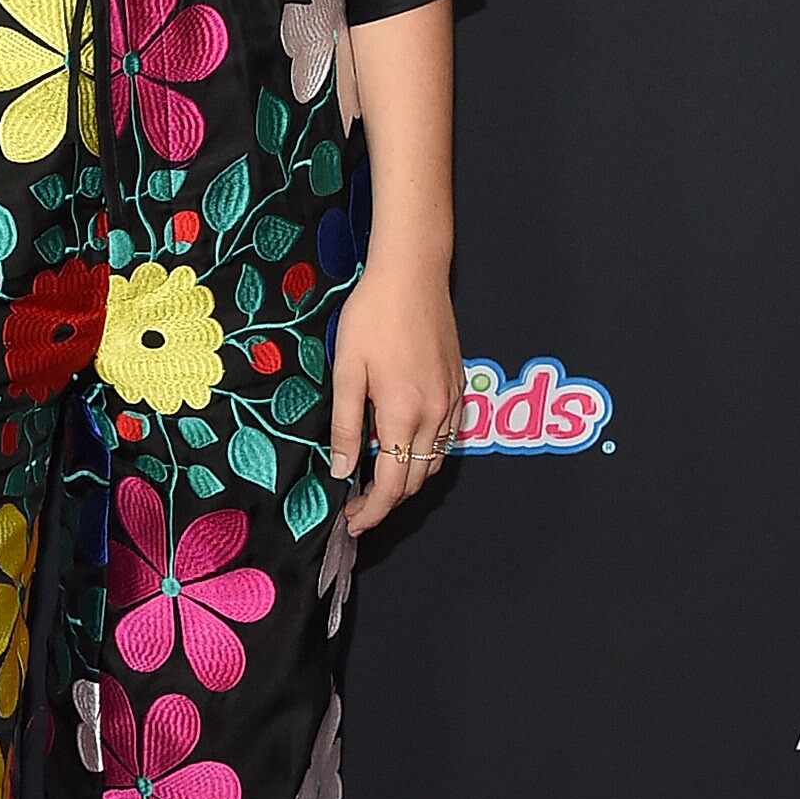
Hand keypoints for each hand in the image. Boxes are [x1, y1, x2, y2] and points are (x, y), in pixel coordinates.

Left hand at [327, 256, 464, 532]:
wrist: (413, 274)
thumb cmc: (372, 317)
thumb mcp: (346, 371)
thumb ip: (344, 425)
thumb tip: (340, 471)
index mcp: (403, 415)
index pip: (391, 485)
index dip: (371, 512)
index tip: (351, 524)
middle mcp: (435, 415)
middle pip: (416, 481)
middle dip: (387, 503)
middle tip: (356, 508)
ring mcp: (452, 402)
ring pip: (435, 463)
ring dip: (408, 481)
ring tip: (376, 482)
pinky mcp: (460, 387)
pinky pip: (447, 438)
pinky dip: (426, 456)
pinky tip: (404, 448)